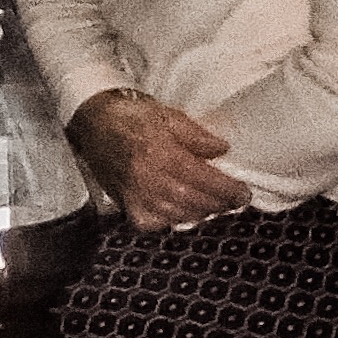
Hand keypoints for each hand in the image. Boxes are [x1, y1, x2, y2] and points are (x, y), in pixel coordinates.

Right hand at [68, 90, 250, 232]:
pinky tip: (180, 210)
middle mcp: (149, 179)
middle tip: (233, 200)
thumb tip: (221, 149)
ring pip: (179, 215)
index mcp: (161, 153)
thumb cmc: (131, 116)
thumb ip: (195, 134)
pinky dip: (172, 220)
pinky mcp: (126, 205)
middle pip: (195, 202)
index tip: (243, 193)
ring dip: (201, 212)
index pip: (204, 180)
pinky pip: (156, 223)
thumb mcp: (167, 114)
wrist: (93, 121)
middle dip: (219, 204)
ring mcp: (136, 196)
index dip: (228, 191)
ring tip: (213, 204)